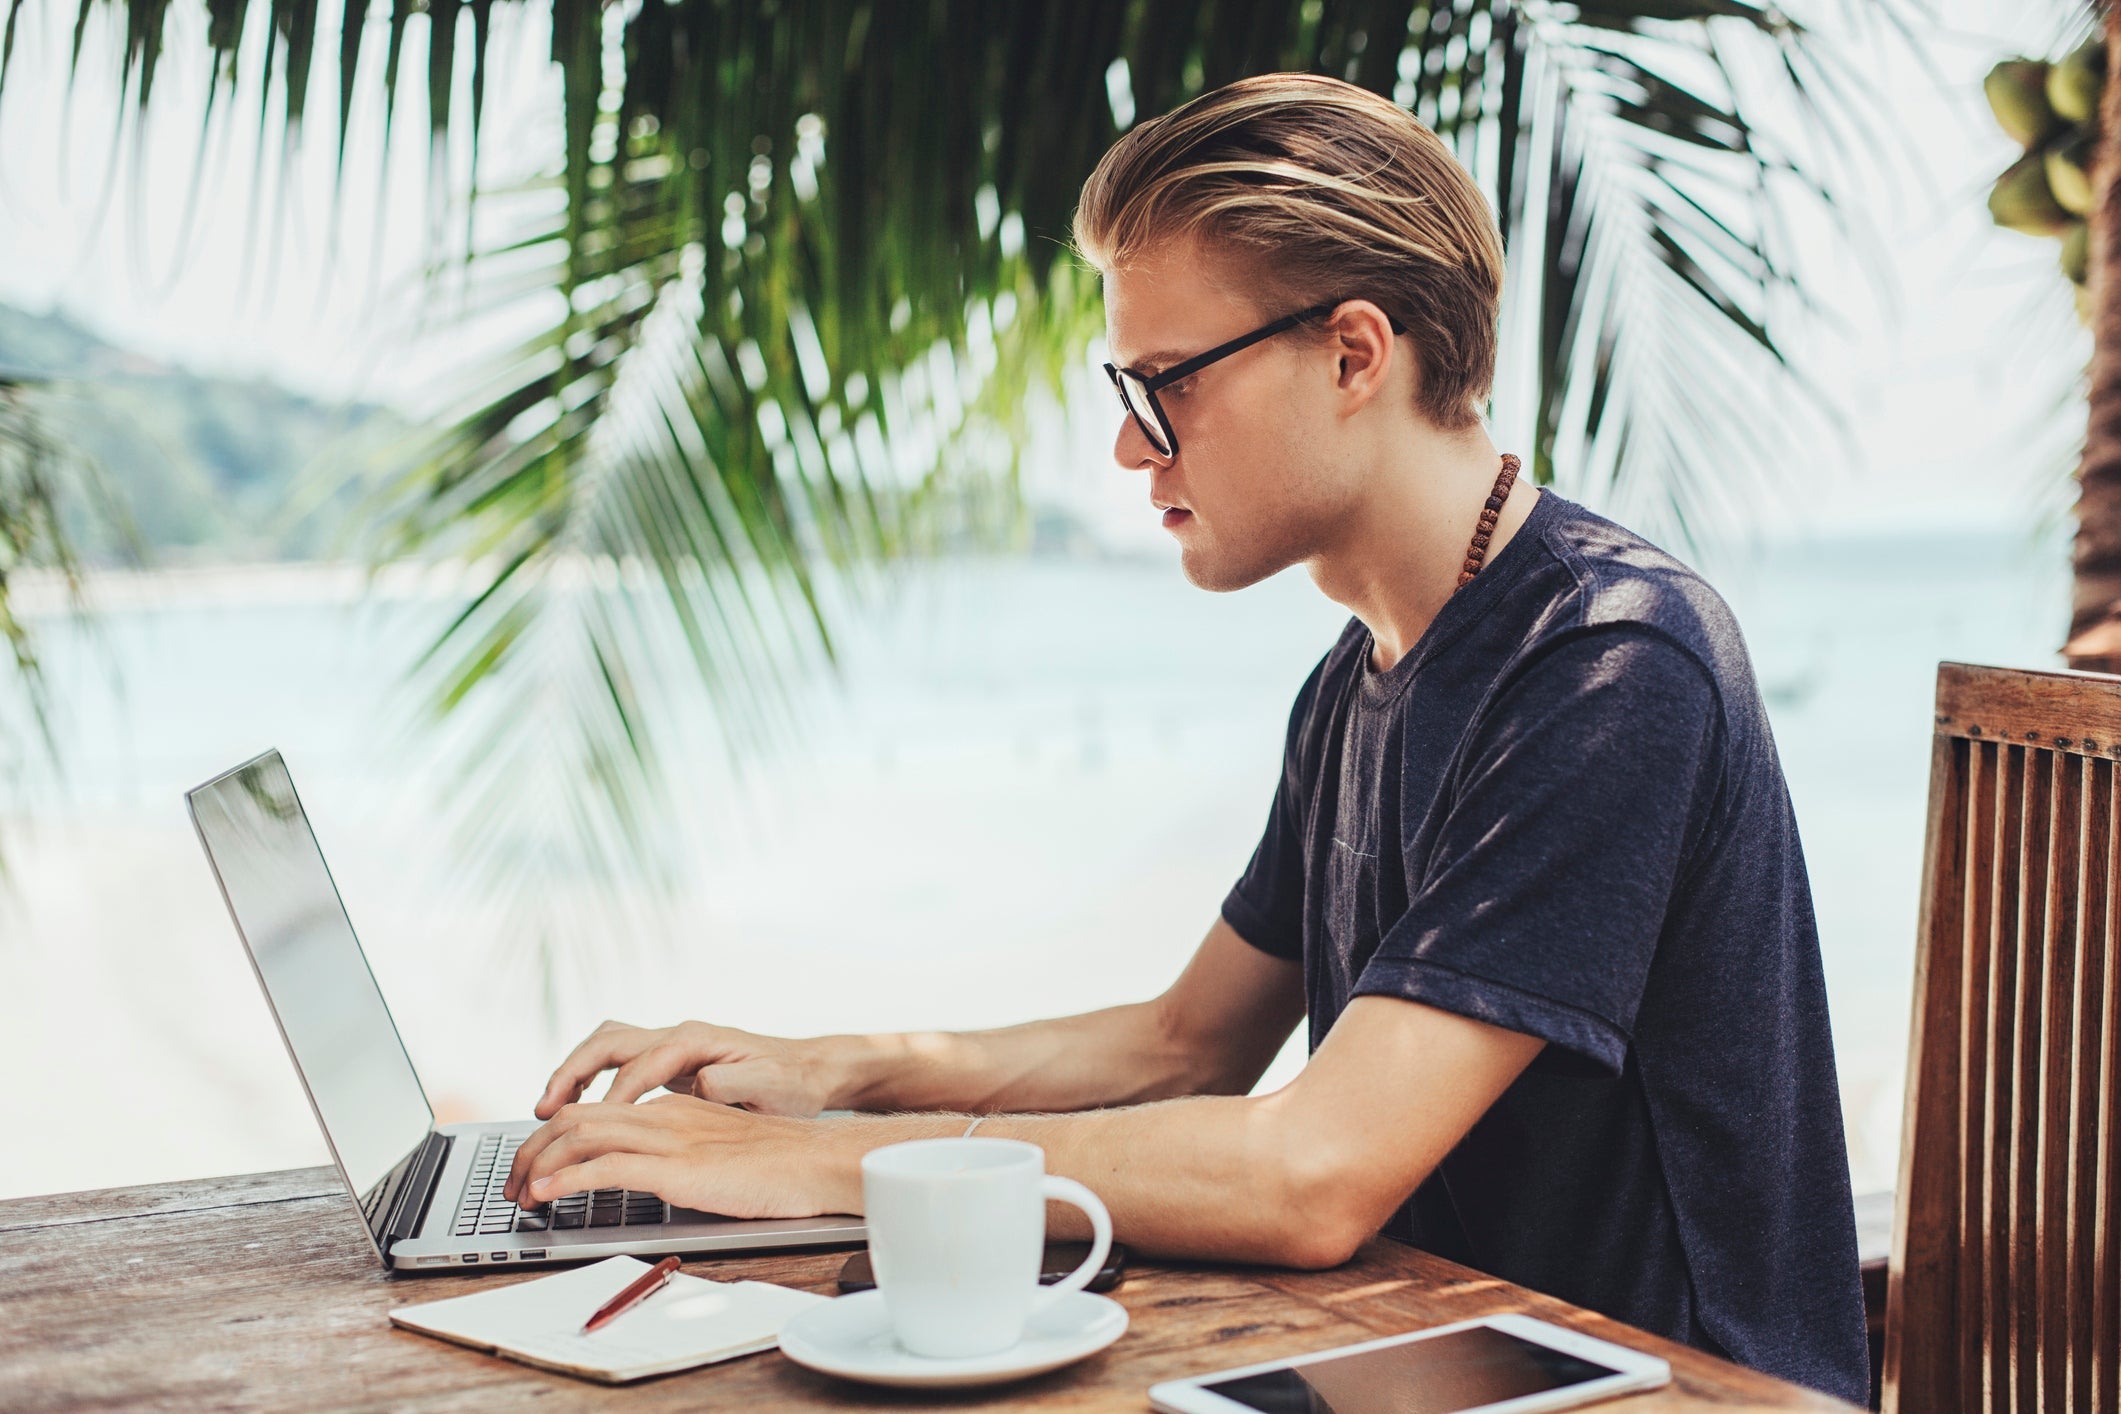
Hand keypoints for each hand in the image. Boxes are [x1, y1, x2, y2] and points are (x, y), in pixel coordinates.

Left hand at [503, 1095, 849, 1215]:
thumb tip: (647, 1175)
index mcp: (672, 1106)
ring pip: (581, 1134)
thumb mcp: (718, 1148)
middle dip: (532, 1149)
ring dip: (539, 1163)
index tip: (534, 1168)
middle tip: (511, 1185)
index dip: (554, 1138)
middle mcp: (663, 1113)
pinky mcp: (676, 1167)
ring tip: (519, 1193)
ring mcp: (668, 1138)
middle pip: (576, 1116)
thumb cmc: (778, 1164)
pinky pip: (607, 1166)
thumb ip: (681, 1153)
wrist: (816, 1161)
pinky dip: (567, 1178)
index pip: (595, 1111)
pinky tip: (548, 1194)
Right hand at [531, 1019, 837, 1120]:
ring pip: (607, 1046)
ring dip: (573, 1072)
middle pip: (609, 1042)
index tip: (591, 1127)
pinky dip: (591, 1077)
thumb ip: (732, 1085)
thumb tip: (699, 1084)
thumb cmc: (791, 1082)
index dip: (614, 1097)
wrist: (809, 1069)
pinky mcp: (669, 1061)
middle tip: (544, 1110)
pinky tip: (579, 1105)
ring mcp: (671, 1046)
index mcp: (697, 1041)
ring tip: (546, 1108)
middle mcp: (678, 1036)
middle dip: (572, 1073)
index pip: (640, 1066)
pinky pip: (617, 1061)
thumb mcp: (771, 1086)